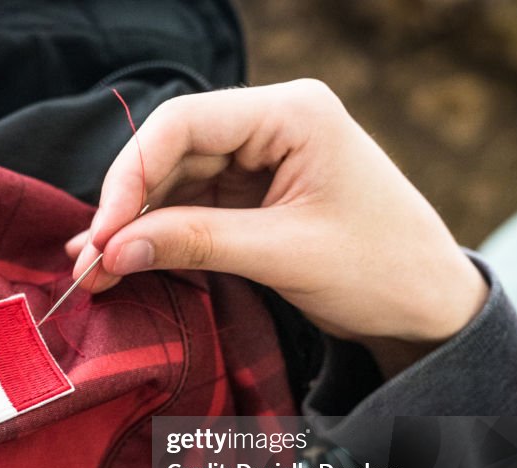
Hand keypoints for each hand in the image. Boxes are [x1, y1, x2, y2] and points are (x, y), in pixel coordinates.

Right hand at [69, 79, 488, 375]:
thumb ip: (194, 244)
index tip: (104, 235)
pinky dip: (157, 236)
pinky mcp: (252, 194)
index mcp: (292, 113)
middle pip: (171, 153)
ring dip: (134, 228)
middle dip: (126, 211)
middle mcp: (271, 125)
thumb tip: (112, 251)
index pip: (184, 125)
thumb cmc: (381, 269)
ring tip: (93, 271)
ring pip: (174, 183)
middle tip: (87, 264)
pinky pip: (190, 208)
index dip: (130, 177)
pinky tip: (122, 260)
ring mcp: (259, 159)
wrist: (428, 306)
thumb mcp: (284, 254)